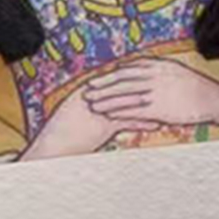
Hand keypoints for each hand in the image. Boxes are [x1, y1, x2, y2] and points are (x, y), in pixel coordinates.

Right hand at [20, 81, 157, 160]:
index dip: (134, 76)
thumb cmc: (61, 130)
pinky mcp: (104, 125)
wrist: (52, 144)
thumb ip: (89, 100)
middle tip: (163, 84)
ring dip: (150, 104)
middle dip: (145, 85)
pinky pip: (128, 122)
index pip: (116, 77)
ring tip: (165, 105)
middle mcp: (96, 94)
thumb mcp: (74, 108)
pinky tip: (156, 124)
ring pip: (131, 103)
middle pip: (126, 87)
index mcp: (89, 87)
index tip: (149, 73)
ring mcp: (101, 108)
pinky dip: (143, 122)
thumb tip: (100, 96)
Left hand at [83, 58, 218, 136]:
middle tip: (87, 91)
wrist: (210, 98)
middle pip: (122, 81)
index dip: (110, 75)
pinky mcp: (158, 107)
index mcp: (157, 65)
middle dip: (103, 86)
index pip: (127, 70)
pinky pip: (135, 110)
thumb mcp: (175, 70)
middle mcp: (153, 76)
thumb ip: (157, 70)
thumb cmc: (194, 86)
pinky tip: (109, 116)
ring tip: (92, 105)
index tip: (97, 78)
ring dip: (107, 100)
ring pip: (125, 96)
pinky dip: (120, 112)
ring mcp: (155, 92)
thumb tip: (143, 69)